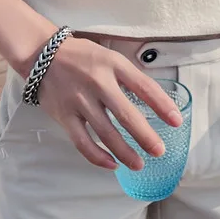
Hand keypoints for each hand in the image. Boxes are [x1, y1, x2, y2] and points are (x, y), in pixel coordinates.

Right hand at [33, 37, 182, 170]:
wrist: (43, 54)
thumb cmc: (83, 57)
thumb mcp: (110, 57)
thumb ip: (130, 77)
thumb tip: (156, 102)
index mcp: (113, 64)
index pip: (143, 86)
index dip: (162, 105)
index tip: (176, 121)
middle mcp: (97, 82)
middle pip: (126, 114)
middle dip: (145, 136)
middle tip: (159, 151)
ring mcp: (79, 100)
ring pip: (105, 133)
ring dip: (125, 152)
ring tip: (139, 164)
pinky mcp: (63, 115)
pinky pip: (82, 142)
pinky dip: (97, 156)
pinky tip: (112, 163)